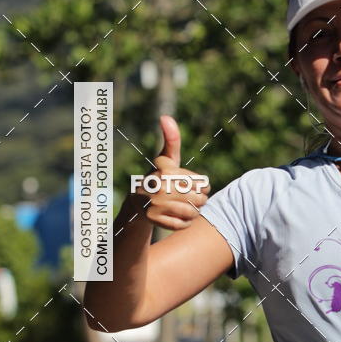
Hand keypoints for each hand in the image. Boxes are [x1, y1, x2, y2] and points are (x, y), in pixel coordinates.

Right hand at [135, 116, 210, 230]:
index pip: (200, 182)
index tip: (196, 185)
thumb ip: (171, 139)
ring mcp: (155, 204)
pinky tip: (179, 217)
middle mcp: (159, 186)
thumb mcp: (166, 159)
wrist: (138, 202)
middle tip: (195, 199)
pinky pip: (182, 224)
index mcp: (166, 170)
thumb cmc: (159, 177)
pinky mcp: (153, 220)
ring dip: (193, 212)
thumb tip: (165, 116)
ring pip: (192, 213)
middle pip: (198, 198)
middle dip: (200, 200)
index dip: (202, 185)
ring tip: (189, 208)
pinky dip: (184, 222)